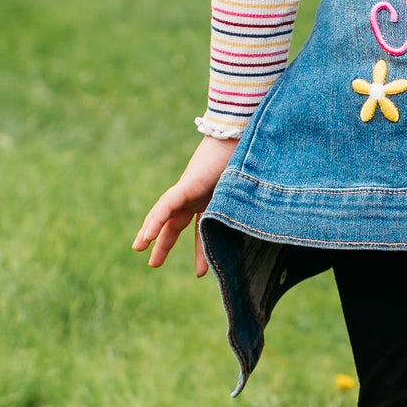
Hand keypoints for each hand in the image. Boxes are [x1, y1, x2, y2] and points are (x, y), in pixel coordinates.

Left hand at [132, 135, 238, 276]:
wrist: (246, 134)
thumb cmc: (251, 159)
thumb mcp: (247, 194)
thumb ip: (247, 212)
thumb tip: (266, 231)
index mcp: (211, 198)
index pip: (199, 227)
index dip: (199, 249)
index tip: (201, 272)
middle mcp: (197, 195)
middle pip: (175, 223)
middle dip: (164, 242)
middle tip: (153, 263)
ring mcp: (191, 189)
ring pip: (165, 215)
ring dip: (152, 233)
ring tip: (140, 248)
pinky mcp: (187, 184)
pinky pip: (166, 206)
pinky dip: (156, 221)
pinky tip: (146, 237)